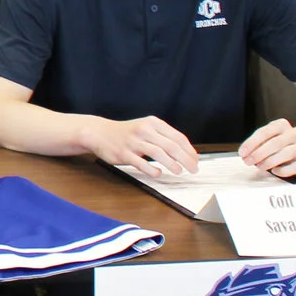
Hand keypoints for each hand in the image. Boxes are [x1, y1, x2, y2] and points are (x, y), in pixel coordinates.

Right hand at [80, 114, 198, 176]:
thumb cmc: (126, 133)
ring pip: (158, 153)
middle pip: (171, 146)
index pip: (177, 137)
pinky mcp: (123, 153)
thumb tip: (184, 153)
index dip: (189, 150)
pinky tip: (158, 173)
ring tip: (179, 171)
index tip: (195, 160)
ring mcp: (133, 142)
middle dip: (185, 159)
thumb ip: (163, 137)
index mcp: (153, 123)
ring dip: (172, 164)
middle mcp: (144, 130)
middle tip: (194, 169)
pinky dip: (152, 169)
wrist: (99, 133)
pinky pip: (141, 163)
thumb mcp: (146, 128)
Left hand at [240, 118, 295, 177]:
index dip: (251, 143)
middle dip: (258, 154)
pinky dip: (282, 170)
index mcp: (281, 125)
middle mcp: (293, 134)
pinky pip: (294, 167)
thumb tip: (246, 154)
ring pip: (285, 154)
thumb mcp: (268, 138)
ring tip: (259, 166)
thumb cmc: (279, 143)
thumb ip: (257, 144)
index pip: (264, 132)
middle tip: (247, 161)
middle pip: (274, 143)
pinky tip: (274, 171)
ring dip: (268, 162)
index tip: (242, 153)